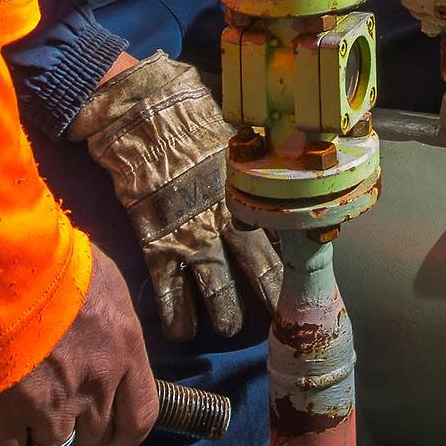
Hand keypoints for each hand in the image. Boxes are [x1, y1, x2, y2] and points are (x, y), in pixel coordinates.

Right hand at [0, 246, 159, 445]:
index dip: (120, 434)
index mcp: (125, 351)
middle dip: (74, 433)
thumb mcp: (100, 279)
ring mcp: (51, 407)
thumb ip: (103, 318)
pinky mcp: (4, 418)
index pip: (139, 419)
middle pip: (94, 442)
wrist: (1, 260)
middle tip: (51, 410)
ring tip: (19, 422)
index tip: (104, 430)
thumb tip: (94, 331)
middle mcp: (95, 387)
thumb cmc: (52, 256)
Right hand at [68, 53, 282, 342]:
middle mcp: (228, 220)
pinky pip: (169, 290)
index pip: (281, 234)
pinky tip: (181, 333)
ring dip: (225, 313)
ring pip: (217, 289)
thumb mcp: (234, 135)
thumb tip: (277, 153)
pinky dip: (175, 315)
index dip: (290, 257)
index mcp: (250, 192)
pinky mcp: (157, 245)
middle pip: (258, 269)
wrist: (145, 112)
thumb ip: (252, 159)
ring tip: (227, 329)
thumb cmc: (191, 114)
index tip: (300, 275)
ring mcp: (192, 236)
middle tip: (275, 316)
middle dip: (267, 296)